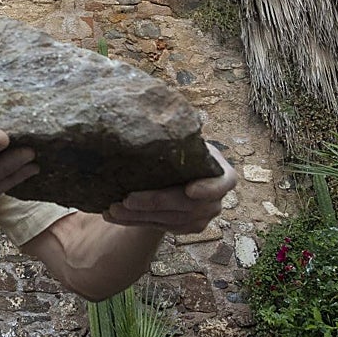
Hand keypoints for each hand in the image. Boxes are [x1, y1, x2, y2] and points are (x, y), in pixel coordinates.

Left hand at [102, 143, 236, 234]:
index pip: (222, 184)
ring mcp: (201, 217)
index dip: (208, 189)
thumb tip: (154, 108)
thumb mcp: (184, 139)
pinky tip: (113, 216)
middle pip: (187, 206)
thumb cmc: (179, 150)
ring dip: (138, 216)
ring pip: (168, 220)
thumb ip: (179, 132)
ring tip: (113, 208)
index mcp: (224, 175)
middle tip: (128, 199)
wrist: (176, 173)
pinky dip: (134, 222)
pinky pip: (158, 227)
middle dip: (155, 203)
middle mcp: (216, 200)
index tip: (190, 191)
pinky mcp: (184, 228)